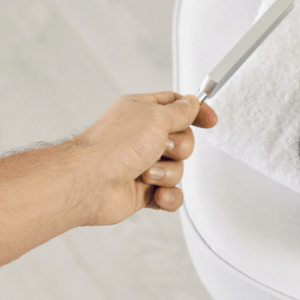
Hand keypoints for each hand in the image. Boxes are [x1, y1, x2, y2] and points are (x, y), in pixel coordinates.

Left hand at [71, 91, 216, 225]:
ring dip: (167, 173)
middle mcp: (141, 138)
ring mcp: (142, 165)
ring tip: (146, 173)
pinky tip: (156, 194)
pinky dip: (167, 196)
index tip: (210, 120)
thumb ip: (180, 111)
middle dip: (179, 148)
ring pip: (178, 170)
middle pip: (184, 141)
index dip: (195, 112)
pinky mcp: (143, 191)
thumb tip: (192, 102)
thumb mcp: (155, 117)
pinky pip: (172, 194)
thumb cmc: (113, 147)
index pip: (177, 107)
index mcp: (142, 113)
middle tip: (161, 148)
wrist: (89, 183)